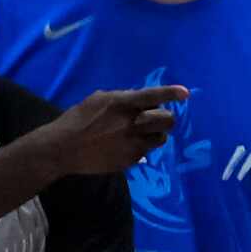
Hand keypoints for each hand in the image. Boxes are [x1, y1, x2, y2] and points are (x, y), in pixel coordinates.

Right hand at [45, 85, 188, 175]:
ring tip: (141, 132)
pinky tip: (126, 144)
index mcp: (121, 103)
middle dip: (165, 118)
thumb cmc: (78, 119)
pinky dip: (143, 146)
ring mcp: (134, 142)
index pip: (152, 96)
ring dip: (156, 133)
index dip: (170, 94)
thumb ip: (121, 99)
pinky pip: (148, 150)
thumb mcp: (98, 100)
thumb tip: (140, 100)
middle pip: (167, 120)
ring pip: (162, 137)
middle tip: (156, 119)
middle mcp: (131, 122)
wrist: (65, 147)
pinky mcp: (132, 158)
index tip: (185, 93)